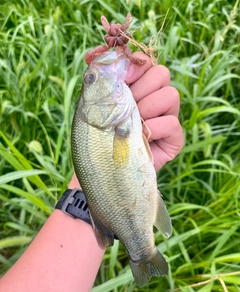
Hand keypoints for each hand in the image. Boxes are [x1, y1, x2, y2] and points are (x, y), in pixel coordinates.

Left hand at [69, 52, 183, 187]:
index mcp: (139, 87)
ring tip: (132, 125)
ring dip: (146, 109)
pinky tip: (141, 139)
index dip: (134, 68)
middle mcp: (156, 99)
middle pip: (161, 74)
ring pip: (170, 95)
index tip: (121, 81)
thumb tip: (93, 54)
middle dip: (140, 90)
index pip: (146, 63)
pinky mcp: (174, 138)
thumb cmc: (98, 134)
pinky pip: (171, 123)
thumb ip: (97, 79)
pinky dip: (153, 129)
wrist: (103, 166)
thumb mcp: (93, 104)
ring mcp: (167, 117)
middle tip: (125, 108)